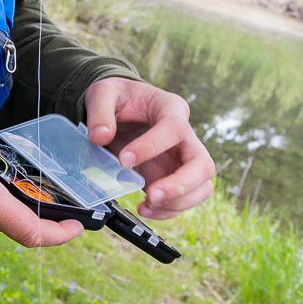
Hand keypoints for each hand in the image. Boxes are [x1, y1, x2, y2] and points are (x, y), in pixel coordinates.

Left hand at [82, 78, 214, 219]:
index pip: (174, 129)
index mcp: (171, 109)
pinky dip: (167, 211)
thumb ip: (100, 110)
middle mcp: (185, 136)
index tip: (125, 160)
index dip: (152, 146)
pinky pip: (184, 200)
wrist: (122, 109)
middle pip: (203, 164)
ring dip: (178, 202)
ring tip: (147, 204)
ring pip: (202, 186)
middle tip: (152, 194)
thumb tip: (100, 137)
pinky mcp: (174, 178)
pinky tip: (144, 208)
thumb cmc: (118, 98)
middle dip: (181, 184)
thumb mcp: (103, 92)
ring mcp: (182, 160)